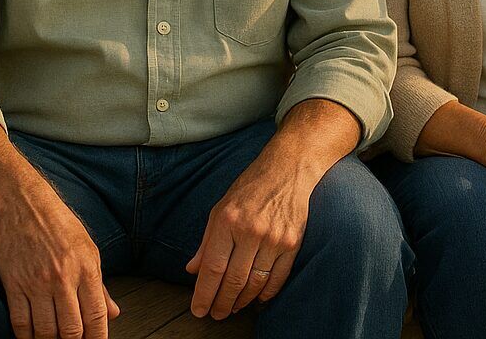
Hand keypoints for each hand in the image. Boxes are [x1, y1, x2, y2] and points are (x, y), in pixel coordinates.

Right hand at [0, 183, 120, 338]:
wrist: (23, 204)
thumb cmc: (59, 224)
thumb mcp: (88, 249)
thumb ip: (100, 285)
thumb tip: (113, 314)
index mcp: (86, 268)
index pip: (96, 316)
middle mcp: (63, 278)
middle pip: (71, 330)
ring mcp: (37, 283)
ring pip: (45, 332)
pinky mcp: (14, 285)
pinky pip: (20, 324)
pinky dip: (27, 337)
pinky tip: (33, 337)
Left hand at [185, 147, 316, 319]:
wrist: (288, 169)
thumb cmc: (250, 188)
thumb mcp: (220, 209)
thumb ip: (206, 241)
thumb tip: (192, 269)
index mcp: (228, 221)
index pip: (212, 267)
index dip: (203, 294)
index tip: (198, 310)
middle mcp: (251, 231)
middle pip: (233, 280)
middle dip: (221, 303)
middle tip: (216, 314)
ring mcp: (274, 238)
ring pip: (255, 283)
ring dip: (242, 301)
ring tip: (233, 308)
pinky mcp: (292, 243)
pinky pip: (278, 278)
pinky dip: (266, 293)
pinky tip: (256, 299)